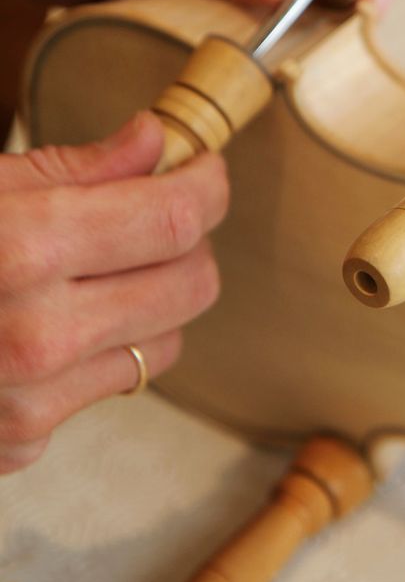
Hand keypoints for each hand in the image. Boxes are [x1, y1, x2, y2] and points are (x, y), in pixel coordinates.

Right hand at [0, 113, 228, 473]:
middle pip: (193, 284)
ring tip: (109, 272)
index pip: (174, 218)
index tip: (205, 172)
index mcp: (23, 248)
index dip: (206, 187)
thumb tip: (157, 140)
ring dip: (159, 299)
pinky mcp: (21, 441)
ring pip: (168, 340)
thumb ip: (78, 167)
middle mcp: (35, 334)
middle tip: (167, 216)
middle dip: (194, 243)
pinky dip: (107, 349)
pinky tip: (61, 325)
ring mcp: (29, 399)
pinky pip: (113, 383)